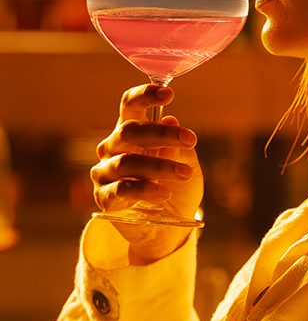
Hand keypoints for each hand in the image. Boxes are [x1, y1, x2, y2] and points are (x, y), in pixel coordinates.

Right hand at [90, 84, 203, 263]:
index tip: (169, 93)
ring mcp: (105, 173)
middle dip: (162, 134)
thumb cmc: (177, 187)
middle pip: (129, 131)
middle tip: (191, 139)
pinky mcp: (104, 199)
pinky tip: (164, 193)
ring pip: (127, 162)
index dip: (145, 95)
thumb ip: (178, 145)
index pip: (129, 106)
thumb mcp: (185, 162)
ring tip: (184, 173)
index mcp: (131, 131)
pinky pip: (121, 190)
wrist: (169, 227)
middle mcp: (113, 148)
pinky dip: (145, 189)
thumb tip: (170, 121)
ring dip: (159, 166)